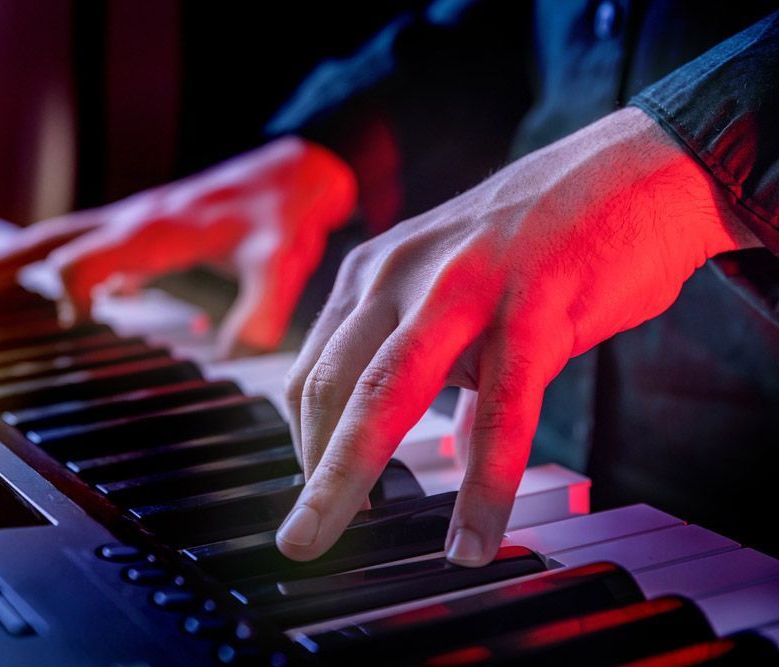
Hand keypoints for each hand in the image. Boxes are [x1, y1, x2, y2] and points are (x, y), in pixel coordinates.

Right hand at [0, 137, 356, 354]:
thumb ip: (260, 308)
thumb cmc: (282, 209)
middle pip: (54, 239)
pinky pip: (94, 243)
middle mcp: (137, 221)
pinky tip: (74, 288)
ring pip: (66, 236)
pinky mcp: (150, 226)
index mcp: (157, 228)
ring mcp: (139, 221)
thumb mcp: (279, 258)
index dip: (72, 289)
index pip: (89, 258)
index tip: (72, 320)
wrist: (296, 170)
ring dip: (20, 256)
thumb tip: (237, 356)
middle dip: (3, 259)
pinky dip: (69, 261)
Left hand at [279, 107, 759, 565]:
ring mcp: (466, 287)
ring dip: (348, 479)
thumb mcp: (448, 285)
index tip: (310, 493)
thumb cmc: (536, 243)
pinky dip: (480, 485)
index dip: (303, 442)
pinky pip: (500, 412)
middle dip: (307, 472)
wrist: (632, 173)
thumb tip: (403, 436)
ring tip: (332, 541)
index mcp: (375, 273)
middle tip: (300, 539)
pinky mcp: (534, 308)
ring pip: (388, 395)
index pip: (313, 370)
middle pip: (330, 386)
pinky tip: (471, 538)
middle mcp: (402, 274)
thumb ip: (416, 349)